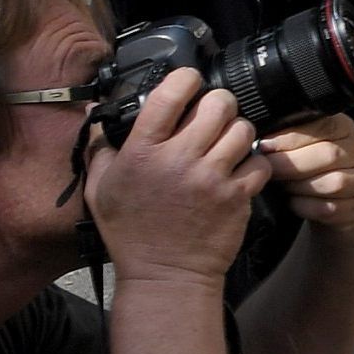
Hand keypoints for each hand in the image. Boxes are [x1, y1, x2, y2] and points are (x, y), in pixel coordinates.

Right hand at [80, 70, 262, 282]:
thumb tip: (94, 114)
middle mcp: (178, 160)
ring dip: (236, 131)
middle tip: (213, 114)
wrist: (165, 275)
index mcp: (142, 152)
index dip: (186, 78)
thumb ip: (100, 147)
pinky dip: (253, 162)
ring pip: (242, 129)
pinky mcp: (236, 196)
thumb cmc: (131, 233)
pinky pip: (259, 161)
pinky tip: (238, 170)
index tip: (190, 81)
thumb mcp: (101, 188)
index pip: (169, 94)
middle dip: (218, 102)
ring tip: (226, 143)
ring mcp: (211, 178)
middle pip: (217, 104)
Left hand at [253, 113, 353, 246]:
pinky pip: (329, 208)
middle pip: (329, 154)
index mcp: (344, 129)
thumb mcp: (307, 147)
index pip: (323, 125)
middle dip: (290, 162)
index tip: (264, 145)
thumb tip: (257, 137)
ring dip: (299, 185)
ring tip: (281, 186)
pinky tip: (293, 203)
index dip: (291, 136)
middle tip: (266, 168)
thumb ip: (290, 137)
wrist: (344, 207)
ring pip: (332, 182)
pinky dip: (305, 206)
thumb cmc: (315, 172)